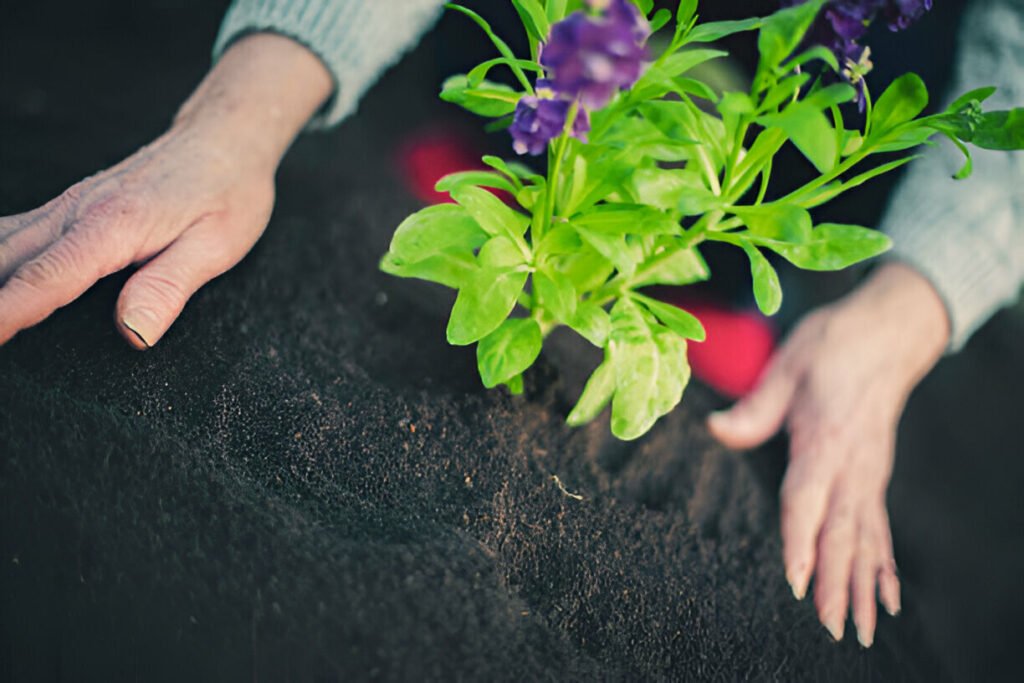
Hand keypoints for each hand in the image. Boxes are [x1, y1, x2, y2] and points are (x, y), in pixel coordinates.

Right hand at [0, 34, 331, 347]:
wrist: (223, 140)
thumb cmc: (227, 191)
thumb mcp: (215, 246)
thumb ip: (167, 288)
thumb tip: (134, 333)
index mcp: (111, 225)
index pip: (45, 279)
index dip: (7, 313)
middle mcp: (76, 212)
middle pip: (4, 261)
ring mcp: (66, 208)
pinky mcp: (67, 210)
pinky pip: (9, 234)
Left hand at [708, 262, 949, 647]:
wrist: (888, 333)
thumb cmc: (833, 345)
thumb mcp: (787, 365)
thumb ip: (753, 406)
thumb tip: (714, 428)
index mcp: (825, 438)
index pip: (807, 498)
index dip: (800, 540)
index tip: (796, 579)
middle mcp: (852, 464)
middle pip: (842, 532)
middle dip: (835, 581)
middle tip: (832, 626)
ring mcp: (868, 473)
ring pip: (865, 538)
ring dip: (861, 584)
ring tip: (860, 628)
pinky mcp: (875, 475)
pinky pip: (880, 528)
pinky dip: (882, 564)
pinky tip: (885, 596)